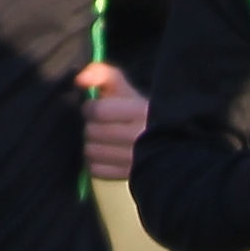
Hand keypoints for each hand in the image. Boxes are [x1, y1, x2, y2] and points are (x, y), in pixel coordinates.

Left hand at [77, 62, 146, 183]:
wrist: (170, 141)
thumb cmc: (139, 110)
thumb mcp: (125, 88)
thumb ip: (102, 74)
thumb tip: (79, 80)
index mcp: (141, 111)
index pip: (98, 111)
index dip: (90, 108)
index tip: (95, 108)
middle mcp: (140, 137)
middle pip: (92, 132)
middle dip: (91, 126)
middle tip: (100, 125)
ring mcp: (136, 160)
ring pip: (91, 151)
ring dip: (92, 144)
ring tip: (102, 140)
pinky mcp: (131, 176)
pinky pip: (97, 170)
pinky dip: (96, 163)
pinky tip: (105, 156)